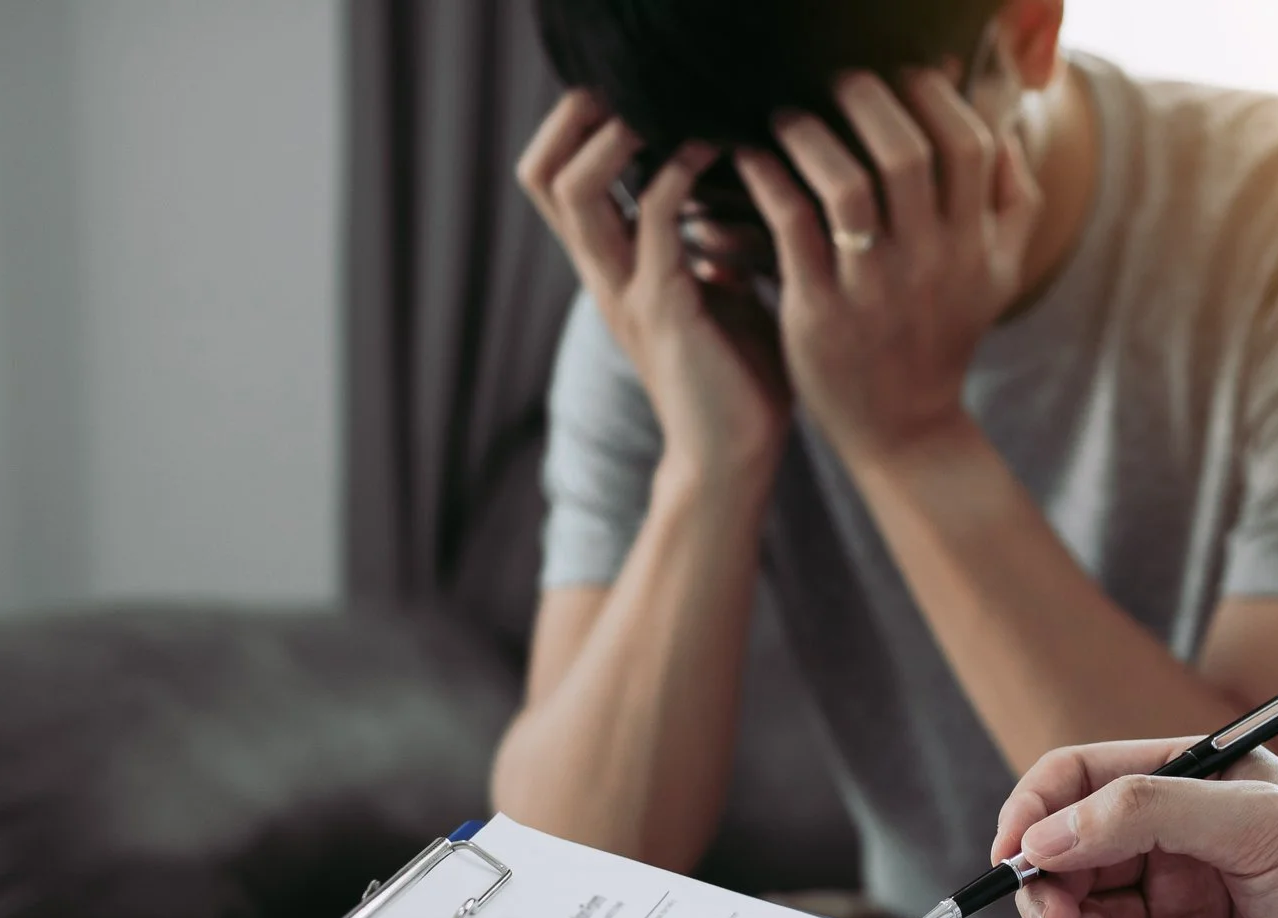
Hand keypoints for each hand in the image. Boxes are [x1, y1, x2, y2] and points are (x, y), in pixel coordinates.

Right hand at [516, 93, 789, 483]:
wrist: (734, 462)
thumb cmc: (736, 384)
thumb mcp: (722, 300)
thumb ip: (711, 254)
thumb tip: (729, 214)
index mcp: (612, 269)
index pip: (557, 180)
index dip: (580, 131)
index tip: (641, 103)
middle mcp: (603, 275)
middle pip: (541, 175)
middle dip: (578, 120)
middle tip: (638, 95)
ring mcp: (624, 290)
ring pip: (573, 190)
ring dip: (616, 138)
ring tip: (670, 112)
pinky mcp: (663, 309)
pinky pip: (657, 221)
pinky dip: (679, 176)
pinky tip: (716, 153)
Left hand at [733, 70, 1042, 466]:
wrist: (904, 430)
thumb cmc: (940, 338)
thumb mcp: (999, 278)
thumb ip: (1014, 205)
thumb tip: (1008, 131)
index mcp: (975, 246)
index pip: (969, 146)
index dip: (935, 96)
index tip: (903, 75)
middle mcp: (930, 264)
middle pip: (909, 154)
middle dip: (868, 100)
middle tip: (837, 81)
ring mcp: (873, 290)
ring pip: (847, 188)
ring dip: (811, 136)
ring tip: (787, 115)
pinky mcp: (819, 311)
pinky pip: (790, 227)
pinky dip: (767, 180)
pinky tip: (752, 159)